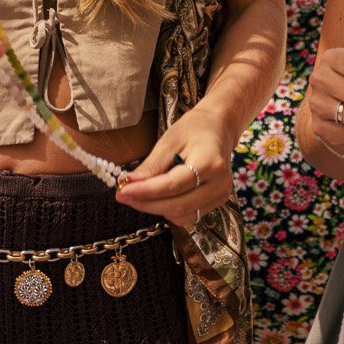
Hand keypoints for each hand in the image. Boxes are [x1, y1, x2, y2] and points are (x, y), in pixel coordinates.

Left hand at [115, 101, 236, 227]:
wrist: (218, 128)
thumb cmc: (194, 129)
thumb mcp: (170, 139)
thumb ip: (152, 165)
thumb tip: (129, 184)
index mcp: (210, 163)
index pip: (173, 185)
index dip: (146, 191)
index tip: (122, 191)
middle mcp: (219, 184)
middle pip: (178, 205)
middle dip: (147, 203)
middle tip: (123, 195)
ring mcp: (220, 195)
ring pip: (182, 215)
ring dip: (156, 208)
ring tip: (139, 194)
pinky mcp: (216, 202)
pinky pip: (189, 215)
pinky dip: (169, 210)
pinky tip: (158, 197)